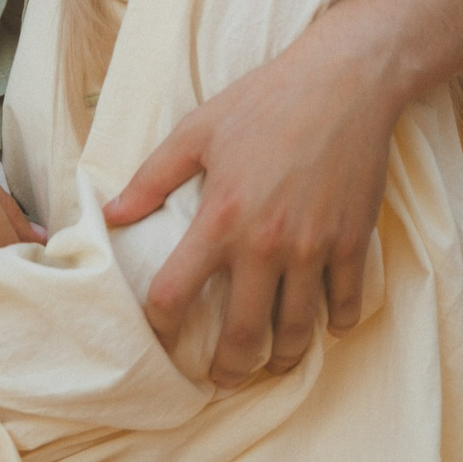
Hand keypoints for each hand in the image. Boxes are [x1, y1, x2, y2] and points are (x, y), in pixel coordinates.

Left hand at [103, 42, 395, 384]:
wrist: (344, 82)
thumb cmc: (265, 100)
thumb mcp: (197, 130)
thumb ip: (152, 179)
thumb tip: (110, 214)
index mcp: (220, 218)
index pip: (175, 295)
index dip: (159, 325)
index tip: (158, 336)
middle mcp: (266, 244)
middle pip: (243, 335)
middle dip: (228, 370)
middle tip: (220, 380)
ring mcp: (313, 248)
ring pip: (297, 331)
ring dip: (282, 358)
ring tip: (270, 363)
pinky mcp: (352, 243)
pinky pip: (346, 304)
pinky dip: (335, 324)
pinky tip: (323, 325)